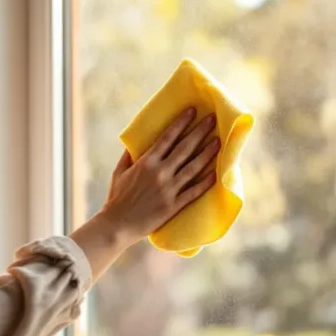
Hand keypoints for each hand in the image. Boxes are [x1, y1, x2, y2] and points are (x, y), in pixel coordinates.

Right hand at [100, 107, 220, 245]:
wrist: (117, 224)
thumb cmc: (116, 197)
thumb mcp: (119, 172)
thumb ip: (129, 156)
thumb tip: (136, 142)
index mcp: (146, 162)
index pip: (167, 138)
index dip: (181, 123)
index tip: (192, 111)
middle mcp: (160, 173)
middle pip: (184, 148)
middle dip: (199, 132)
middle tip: (212, 120)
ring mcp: (168, 189)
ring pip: (193, 167)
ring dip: (207, 153)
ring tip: (218, 141)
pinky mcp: (173, 205)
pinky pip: (194, 191)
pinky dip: (205, 182)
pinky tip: (215, 173)